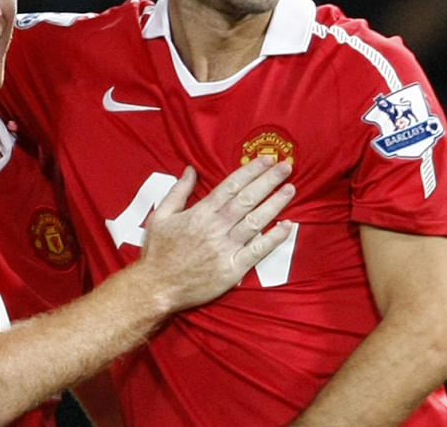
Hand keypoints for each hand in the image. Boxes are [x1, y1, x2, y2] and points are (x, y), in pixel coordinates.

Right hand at [138, 156, 294, 311]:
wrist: (156, 287)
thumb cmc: (157, 252)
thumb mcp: (161, 216)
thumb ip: (178, 192)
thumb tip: (191, 169)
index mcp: (200, 212)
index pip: (231, 185)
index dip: (251, 171)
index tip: (266, 160)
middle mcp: (216, 227)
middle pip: (248, 198)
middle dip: (269, 181)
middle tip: (286, 167)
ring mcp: (226, 248)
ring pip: (256, 221)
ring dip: (275, 204)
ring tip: (290, 190)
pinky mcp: (232, 269)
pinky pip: (258, 251)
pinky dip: (274, 238)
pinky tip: (287, 226)